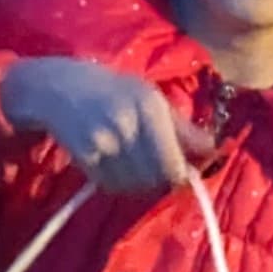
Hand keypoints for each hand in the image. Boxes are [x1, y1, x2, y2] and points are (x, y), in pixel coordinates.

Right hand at [0, 57, 216, 191]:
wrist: (59, 87)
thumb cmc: (113, 90)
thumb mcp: (150, 98)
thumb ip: (182, 127)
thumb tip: (214, 150)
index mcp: (149, 106)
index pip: (172, 161)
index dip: (179, 176)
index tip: (180, 177)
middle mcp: (126, 123)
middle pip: (153, 177)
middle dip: (158, 180)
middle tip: (154, 171)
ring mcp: (102, 141)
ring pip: (132, 184)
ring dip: (136, 182)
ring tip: (130, 164)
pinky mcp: (83, 155)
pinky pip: (108, 184)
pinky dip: (114, 181)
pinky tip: (111, 164)